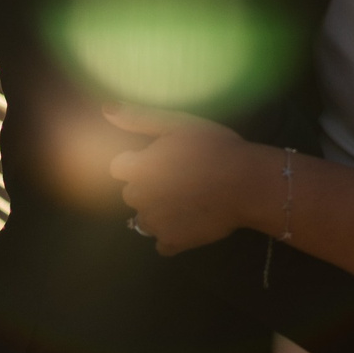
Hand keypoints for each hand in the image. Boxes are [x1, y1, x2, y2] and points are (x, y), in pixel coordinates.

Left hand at [106, 106, 262, 255]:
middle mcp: (140, 198)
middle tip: (179, 179)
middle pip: (132, 194)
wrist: (246, 184)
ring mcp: (155, 224)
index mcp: (139, 168)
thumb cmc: (215, 148)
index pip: (119, 168)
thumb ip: (139, 118)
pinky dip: (173, 234)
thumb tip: (107, 109)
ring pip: (144, 220)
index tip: (162, 160)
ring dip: (158, 212)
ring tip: (186, 201)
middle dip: (148, 187)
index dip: (139, 162)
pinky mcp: (172, 242)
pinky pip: (162, 242)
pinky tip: (191, 221)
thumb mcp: (179, 124)